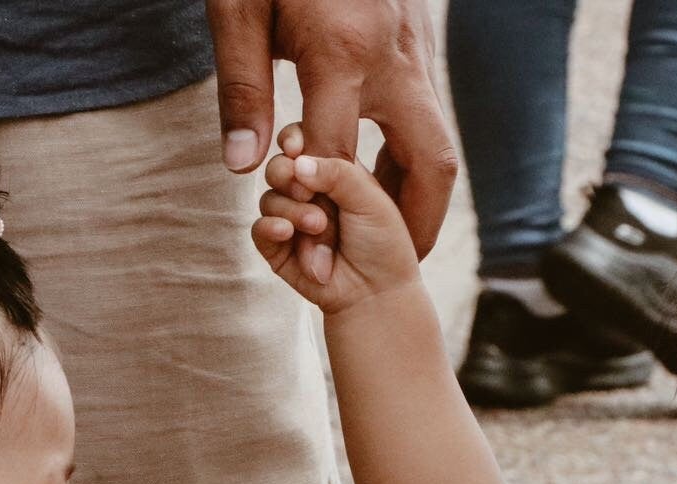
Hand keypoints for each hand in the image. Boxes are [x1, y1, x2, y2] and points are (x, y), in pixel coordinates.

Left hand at [207, 0, 456, 257]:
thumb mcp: (239, 12)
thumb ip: (242, 89)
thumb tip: (245, 166)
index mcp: (344, 54)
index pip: (338, 156)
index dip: (325, 215)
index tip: (314, 265)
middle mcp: (395, 59)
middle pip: (430, 160)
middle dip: (421, 220)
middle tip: (405, 261)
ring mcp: (416, 50)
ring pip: (438, 139)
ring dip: (421, 190)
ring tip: (395, 229)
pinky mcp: (420, 43)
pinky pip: (429, 114)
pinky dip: (414, 154)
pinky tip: (385, 172)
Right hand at [253, 125, 420, 313]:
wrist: (377, 294)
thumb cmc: (382, 244)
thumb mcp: (368, 198)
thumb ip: (336, 173)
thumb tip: (296, 159)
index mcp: (333, 171)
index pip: (302, 141)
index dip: (295, 140)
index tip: (296, 146)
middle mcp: (308, 192)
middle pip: (279, 167)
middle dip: (289, 177)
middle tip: (306, 191)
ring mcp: (290, 219)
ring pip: (269, 199)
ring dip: (291, 210)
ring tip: (317, 226)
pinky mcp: (277, 248)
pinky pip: (259, 229)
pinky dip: (270, 227)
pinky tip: (286, 231)